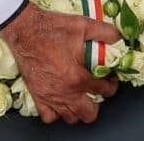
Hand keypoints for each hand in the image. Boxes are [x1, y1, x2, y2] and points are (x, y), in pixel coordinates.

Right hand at [0, 4, 121, 122]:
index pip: (103, 90)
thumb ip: (105, 32)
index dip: (112, 85)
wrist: (24, 29)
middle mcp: (64, 91)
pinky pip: (49, 116)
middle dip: (97, 103)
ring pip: (70, 118)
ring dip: (78, 109)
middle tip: (97, 91)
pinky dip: (56, 113)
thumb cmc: (51, 28)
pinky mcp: (37, 96)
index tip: (111, 80)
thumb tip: (119, 38)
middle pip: (88, 113)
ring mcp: (49, 96)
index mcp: (77, 77)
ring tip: (81, 97)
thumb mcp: (83, 25)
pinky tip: (61, 101)